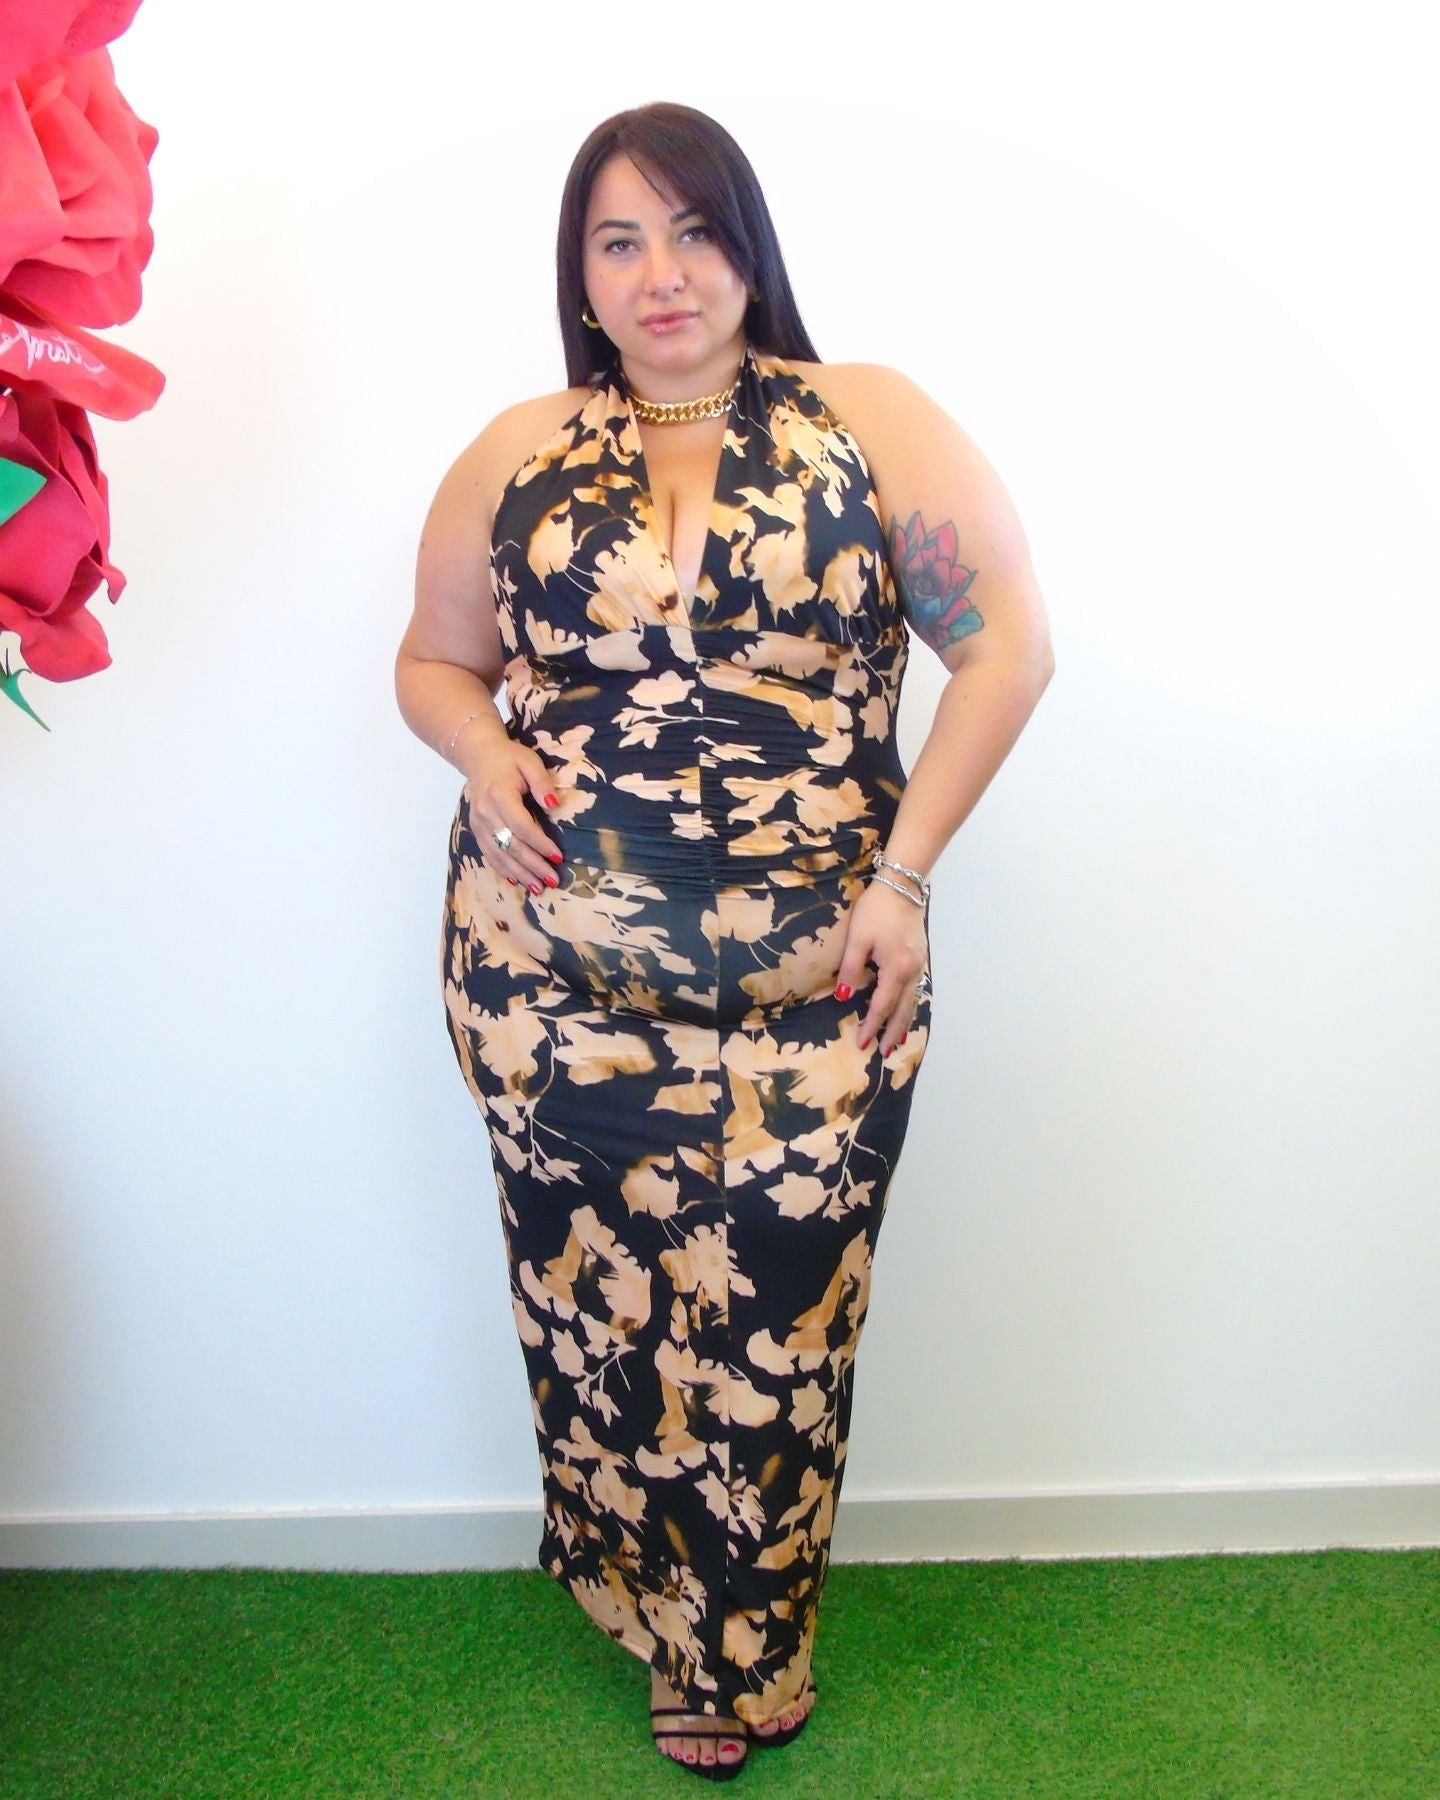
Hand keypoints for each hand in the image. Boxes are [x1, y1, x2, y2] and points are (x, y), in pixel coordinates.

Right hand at [456, 713, 561, 893]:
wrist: (478, 756)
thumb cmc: (509, 758)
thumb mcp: (530, 762)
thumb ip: (542, 783)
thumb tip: (554, 805)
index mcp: (500, 796)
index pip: (522, 826)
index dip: (540, 844)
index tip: (558, 857)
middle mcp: (486, 813)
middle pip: (511, 846)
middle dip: (533, 866)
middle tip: (553, 880)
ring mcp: (478, 824)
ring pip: (499, 854)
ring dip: (520, 873)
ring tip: (538, 887)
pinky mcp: (476, 829)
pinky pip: (489, 854)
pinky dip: (503, 869)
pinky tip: (516, 880)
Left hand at [834, 878, 928, 1054]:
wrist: (903, 885)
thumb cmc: (877, 909)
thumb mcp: (857, 938)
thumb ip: (850, 968)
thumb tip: (843, 997)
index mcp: (896, 968)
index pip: (882, 1006)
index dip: (872, 1026)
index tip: (863, 1043)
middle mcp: (912, 970)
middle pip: (903, 1009)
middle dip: (892, 1032)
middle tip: (884, 1053)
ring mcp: (920, 963)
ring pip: (913, 1000)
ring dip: (904, 1022)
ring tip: (897, 1040)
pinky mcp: (921, 956)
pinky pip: (917, 988)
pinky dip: (911, 1004)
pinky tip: (907, 1010)